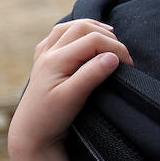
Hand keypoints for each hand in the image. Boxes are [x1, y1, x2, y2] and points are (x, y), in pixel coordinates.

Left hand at [9, 19, 131, 160]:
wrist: (30, 133)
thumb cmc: (50, 118)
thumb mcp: (72, 98)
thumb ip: (91, 75)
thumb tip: (112, 57)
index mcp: (55, 60)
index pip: (92, 39)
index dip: (116, 48)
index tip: (129, 66)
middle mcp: (47, 53)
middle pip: (80, 27)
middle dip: (105, 35)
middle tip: (122, 52)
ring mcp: (43, 56)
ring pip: (66, 28)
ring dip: (88, 28)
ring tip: (107, 36)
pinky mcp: (42, 62)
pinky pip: (55, 37)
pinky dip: (72, 33)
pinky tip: (80, 40)